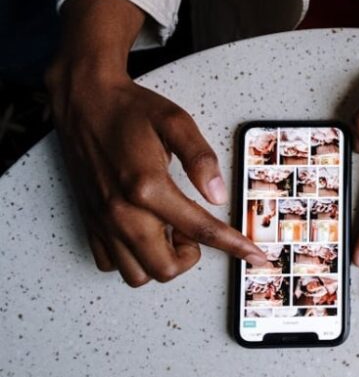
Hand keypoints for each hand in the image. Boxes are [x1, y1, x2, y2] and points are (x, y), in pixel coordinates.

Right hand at [47, 0, 267, 286]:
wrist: (85, 102)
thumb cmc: (130, 110)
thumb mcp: (176, 122)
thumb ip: (201, 159)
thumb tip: (218, 194)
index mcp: (147, 187)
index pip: (201, 230)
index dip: (234, 246)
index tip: (254, 256)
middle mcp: (122, 211)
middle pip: (166, 268)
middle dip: (190, 256)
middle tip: (193, 226)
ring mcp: (103, 221)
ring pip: (137, 274)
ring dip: (160, 260)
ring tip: (168, 228)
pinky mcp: (89, 222)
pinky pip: (111, 264)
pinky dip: (132, 258)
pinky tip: (145, 231)